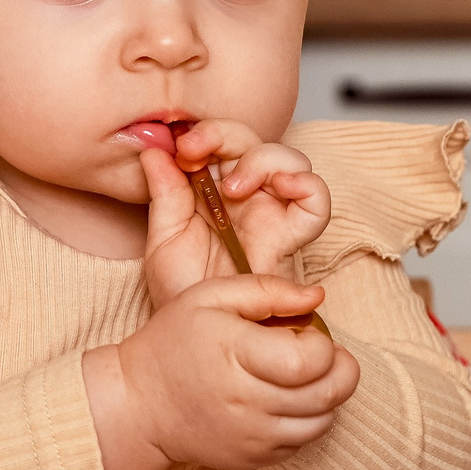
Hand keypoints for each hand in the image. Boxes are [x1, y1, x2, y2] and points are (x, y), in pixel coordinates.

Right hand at [84, 274, 359, 469]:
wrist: (138, 403)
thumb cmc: (173, 342)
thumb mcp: (209, 297)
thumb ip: (266, 289)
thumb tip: (316, 296)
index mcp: (236, 354)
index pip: (312, 360)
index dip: (324, 344)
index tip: (307, 333)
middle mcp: (248, 401)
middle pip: (328, 394)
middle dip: (341, 370)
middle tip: (326, 354)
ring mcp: (253, 436)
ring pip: (323, 422)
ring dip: (327, 397)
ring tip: (304, 376)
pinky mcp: (255, 458)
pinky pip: (303, 442)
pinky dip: (307, 420)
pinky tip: (285, 399)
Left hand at [137, 127, 330, 301]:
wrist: (201, 335)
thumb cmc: (183, 291)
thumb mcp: (163, 238)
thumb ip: (163, 194)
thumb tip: (154, 150)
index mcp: (212, 191)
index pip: (218, 142)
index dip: (202, 134)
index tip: (177, 148)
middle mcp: (246, 197)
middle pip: (252, 142)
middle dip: (224, 135)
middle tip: (195, 152)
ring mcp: (272, 213)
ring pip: (288, 160)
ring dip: (261, 158)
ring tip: (233, 186)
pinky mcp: (292, 235)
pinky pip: (317, 200)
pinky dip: (306, 183)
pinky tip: (280, 187)